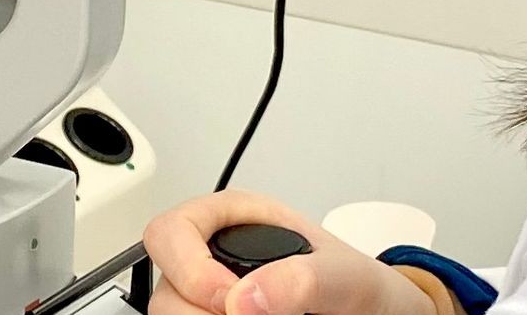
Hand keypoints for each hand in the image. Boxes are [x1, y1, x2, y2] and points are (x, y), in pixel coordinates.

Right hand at [143, 192, 437, 314]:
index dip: (190, 270)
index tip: (231, 301)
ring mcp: (213, 301)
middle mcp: (213, 261)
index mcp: (232, 222)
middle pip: (164, 291)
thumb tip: (246, 296)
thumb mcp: (347, 275)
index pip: (169, 233)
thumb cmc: (363, 288)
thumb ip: (304, 277)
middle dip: (197, 312)